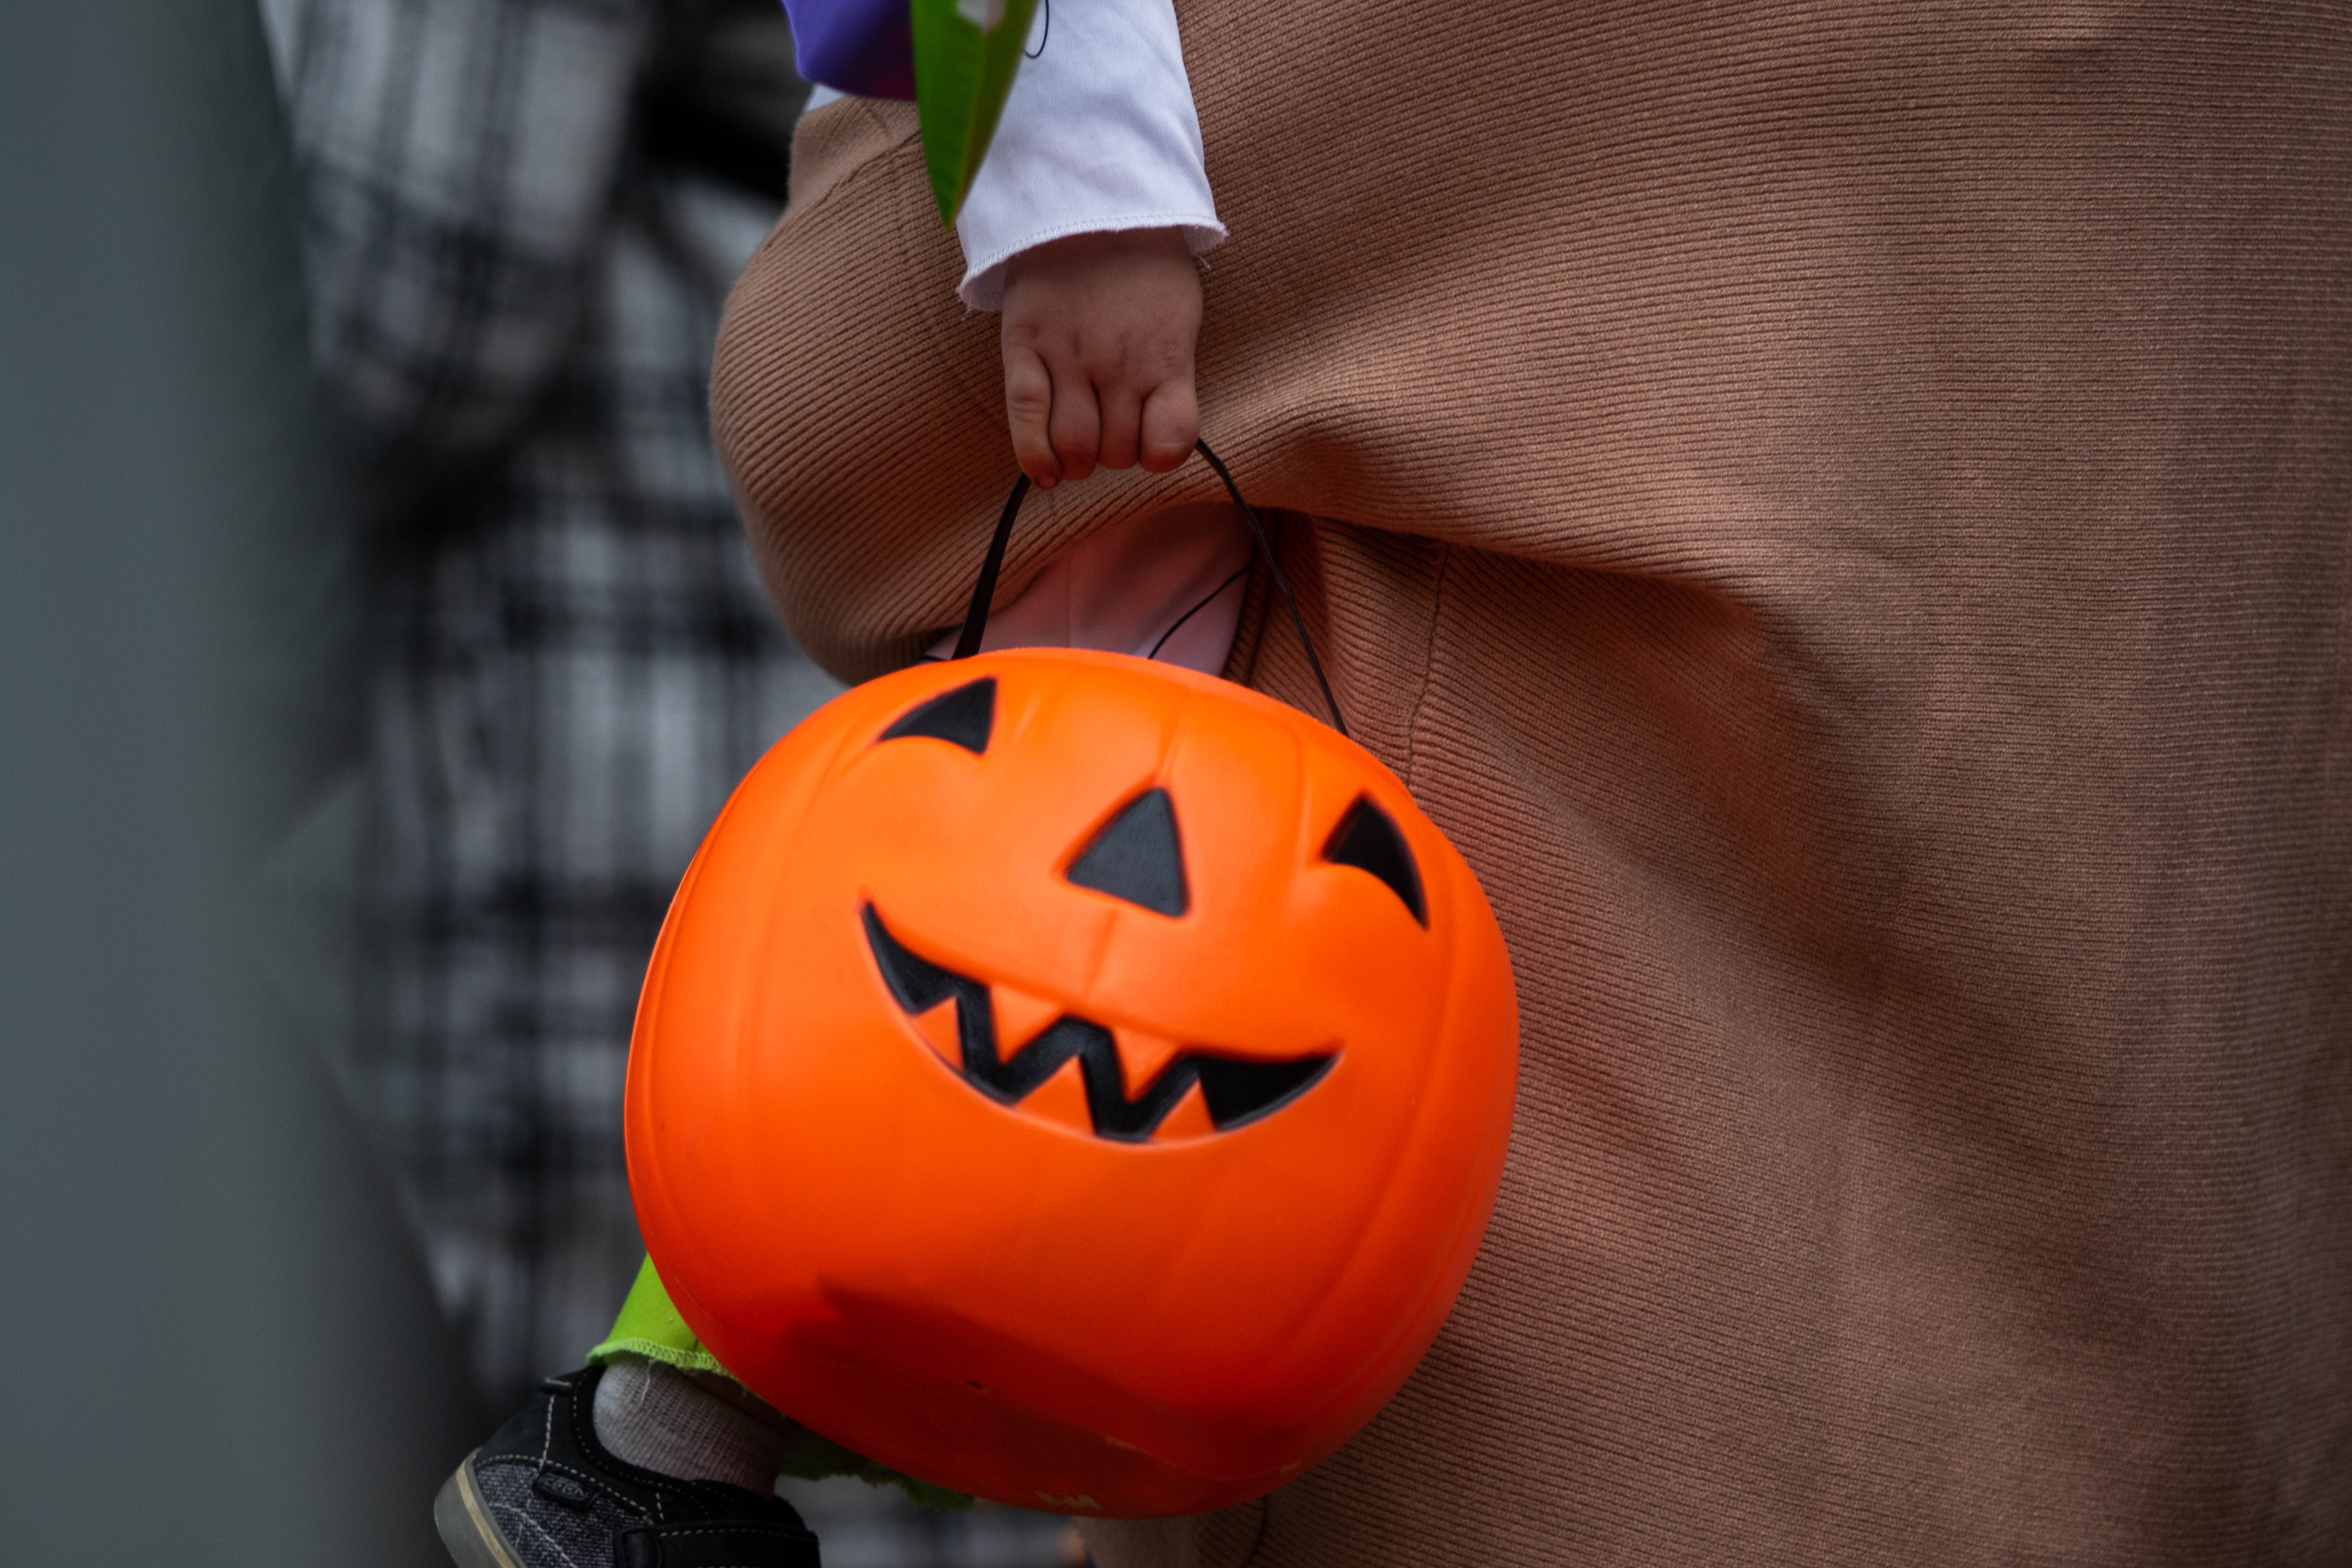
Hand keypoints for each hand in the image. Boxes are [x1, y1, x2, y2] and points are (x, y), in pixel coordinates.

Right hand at [999, 227, 1200, 488]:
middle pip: (1118, 451)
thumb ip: (1171, 370)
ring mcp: (1069, 359)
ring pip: (1075, 446)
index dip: (1158, 454)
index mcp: (1165, 358)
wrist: (1089, 201)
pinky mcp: (1025, 348)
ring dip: (1078, 459)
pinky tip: (1044, 471)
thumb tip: (1156, 428)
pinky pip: (1027, 418)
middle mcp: (1120, 365)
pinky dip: (1035, 456)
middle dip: (1115, 453)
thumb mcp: (1180, 314)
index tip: (1150, 440)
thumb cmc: (1143, 264)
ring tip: (1077, 442)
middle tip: (1108, 429)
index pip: (1171, 443)